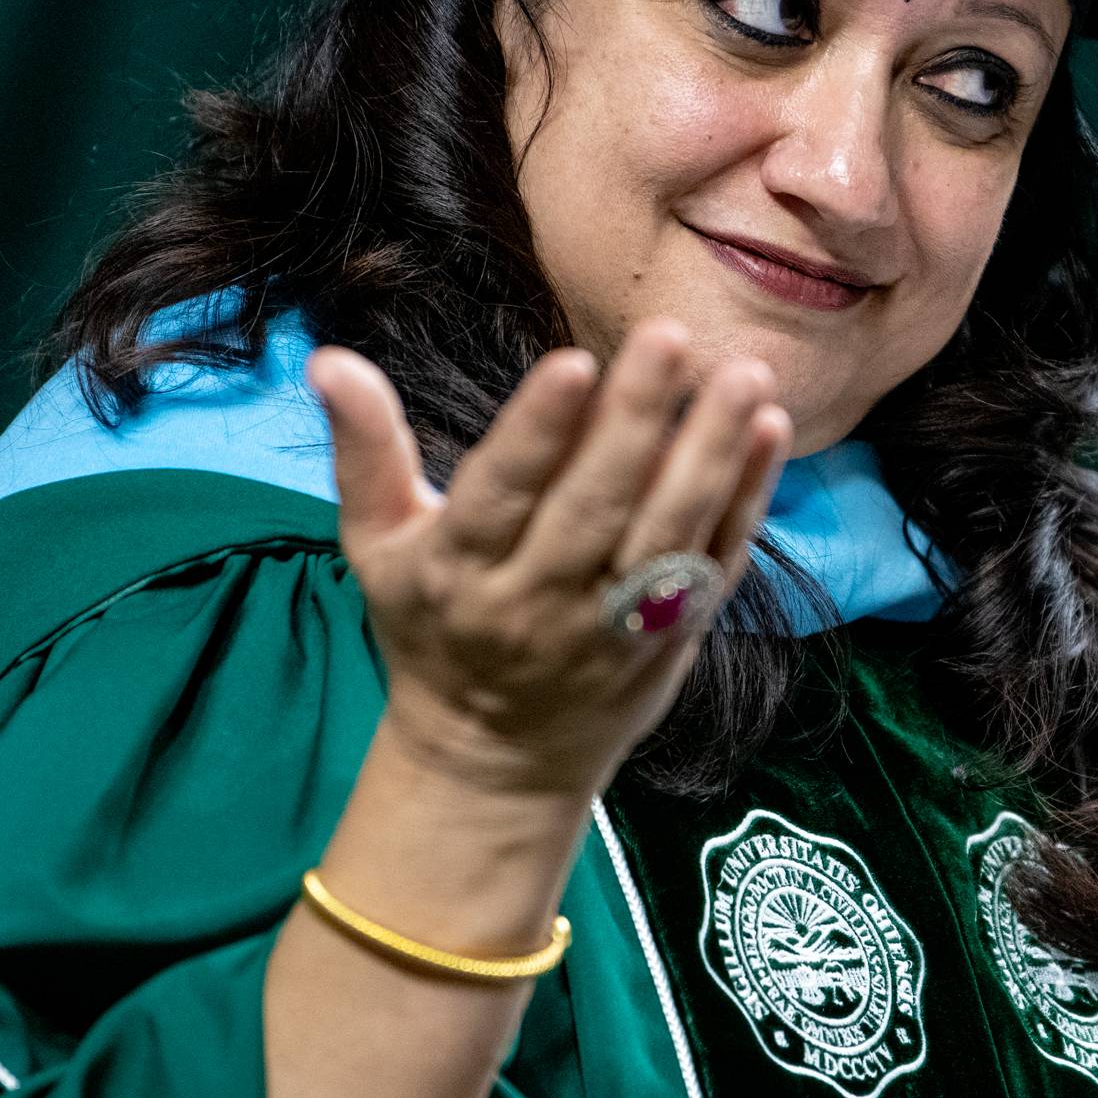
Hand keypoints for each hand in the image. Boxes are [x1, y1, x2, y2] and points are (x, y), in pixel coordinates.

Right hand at [308, 318, 792, 803]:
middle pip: (595, 509)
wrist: (494, 760)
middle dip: (637, 422)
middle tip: (672, 337)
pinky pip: (717, 563)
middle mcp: (539, 603)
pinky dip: (746, 499)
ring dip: (711, 454)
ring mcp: (613, 626)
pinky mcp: (672, 636)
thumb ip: (366, 451)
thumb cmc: (432, 625)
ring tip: (742, 375)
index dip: (536, 432)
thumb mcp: (379, 546)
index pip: (499, 496)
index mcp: (460, 571)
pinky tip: (768, 431)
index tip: (575, 360)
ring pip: (667, 535)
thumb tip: (329, 359)